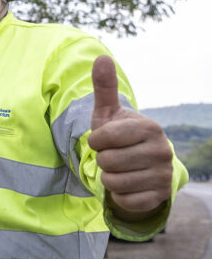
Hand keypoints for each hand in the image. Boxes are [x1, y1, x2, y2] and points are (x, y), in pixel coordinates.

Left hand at [87, 55, 173, 218]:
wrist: (139, 166)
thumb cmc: (118, 136)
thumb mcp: (108, 113)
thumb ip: (104, 87)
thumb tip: (101, 58)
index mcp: (149, 127)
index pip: (104, 138)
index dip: (95, 141)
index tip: (102, 140)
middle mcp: (162, 150)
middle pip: (108, 161)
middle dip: (102, 161)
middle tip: (113, 157)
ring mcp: (164, 174)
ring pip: (114, 182)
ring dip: (109, 178)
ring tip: (119, 170)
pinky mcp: (160, 196)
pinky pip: (125, 200)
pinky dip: (119, 196)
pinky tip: (127, 185)